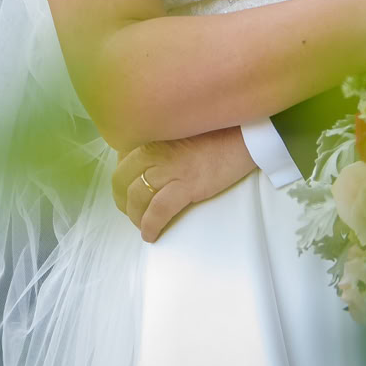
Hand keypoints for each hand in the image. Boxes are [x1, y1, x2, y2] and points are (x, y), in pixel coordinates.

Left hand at [111, 127, 256, 241]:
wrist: (244, 136)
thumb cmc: (216, 133)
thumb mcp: (179, 131)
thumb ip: (160, 142)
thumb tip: (146, 163)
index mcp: (152, 136)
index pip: (121, 160)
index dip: (122, 179)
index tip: (127, 189)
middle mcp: (154, 150)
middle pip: (121, 180)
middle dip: (122, 200)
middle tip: (131, 210)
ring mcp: (169, 168)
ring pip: (136, 197)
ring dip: (135, 216)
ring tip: (141, 225)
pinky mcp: (186, 186)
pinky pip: (158, 210)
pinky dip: (150, 225)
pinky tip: (150, 234)